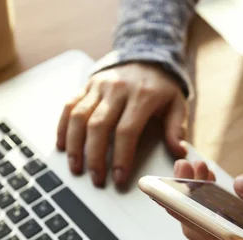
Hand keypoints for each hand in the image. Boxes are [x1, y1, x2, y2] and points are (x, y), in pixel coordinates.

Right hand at [56, 62, 187, 186]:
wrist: (146, 56)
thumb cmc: (162, 88)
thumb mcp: (177, 104)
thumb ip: (176, 128)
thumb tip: (179, 151)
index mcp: (142, 96)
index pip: (127, 131)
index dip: (121, 157)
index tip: (119, 178)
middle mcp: (117, 89)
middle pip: (98, 126)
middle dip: (95, 157)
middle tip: (96, 180)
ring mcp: (99, 86)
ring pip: (79, 116)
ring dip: (75, 145)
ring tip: (76, 168)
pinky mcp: (87, 85)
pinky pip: (69, 106)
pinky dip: (63, 127)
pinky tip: (62, 146)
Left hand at [167, 160, 242, 239]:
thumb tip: (239, 184)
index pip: (215, 235)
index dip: (193, 208)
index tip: (184, 181)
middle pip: (201, 232)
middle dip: (188, 198)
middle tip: (187, 167)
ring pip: (202, 232)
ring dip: (192, 202)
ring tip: (195, 171)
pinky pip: (211, 233)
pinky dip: (203, 209)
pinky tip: (205, 186)